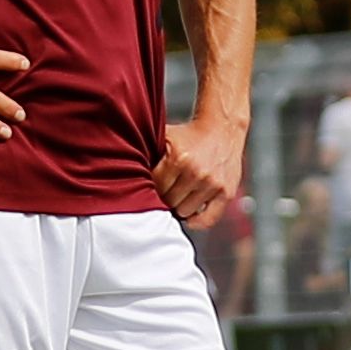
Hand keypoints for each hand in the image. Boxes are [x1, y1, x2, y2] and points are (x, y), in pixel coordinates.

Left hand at [155, 103, 246, 230]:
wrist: (222, 128)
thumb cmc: (190, 135)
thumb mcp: (166, 138)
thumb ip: (147, 154)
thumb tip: (124, 174)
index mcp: (178, 158)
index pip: (155, 188)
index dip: (151, 188)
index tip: (151, 185)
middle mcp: (196, 172)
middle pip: (168, 202)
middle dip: (164, 198)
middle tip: (166, 191)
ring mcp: (213, 184)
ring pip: (185, 212)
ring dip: (180, 206)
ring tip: (180, 196)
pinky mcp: (226, 192)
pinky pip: (207, 220)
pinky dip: (197, 221)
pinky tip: (191, 212)